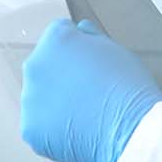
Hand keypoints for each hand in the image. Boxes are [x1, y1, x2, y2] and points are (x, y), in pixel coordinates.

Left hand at [19, 19, 161, 161]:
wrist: (131, 129)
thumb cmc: (128, 89)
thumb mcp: (115, 48)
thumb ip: (90, 36)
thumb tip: (81, 32)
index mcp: (55, 40)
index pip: (58, 36)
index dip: (77, 49)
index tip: (87, 63)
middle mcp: (35, 66)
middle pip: (45, 67)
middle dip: (61, 75)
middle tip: (87, 90)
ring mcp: (29, 99)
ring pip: (40, 97)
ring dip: (56, 102)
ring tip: (85, 112)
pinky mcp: (30, 128)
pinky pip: (40, 124)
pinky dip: (54, 128)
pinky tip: (77, 128)